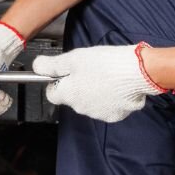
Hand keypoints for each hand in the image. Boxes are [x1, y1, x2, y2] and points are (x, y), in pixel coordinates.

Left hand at [33, 43, 168, 122]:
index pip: (52, 93)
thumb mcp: (74, 58)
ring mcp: (98, 114)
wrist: (138, 72)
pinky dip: (109, 97)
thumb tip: (36, 67)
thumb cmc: (106, 63)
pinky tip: (116, 85)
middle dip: (77, 85)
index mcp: (68, 94)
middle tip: (89, 69)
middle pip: (72, 97)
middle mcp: (81, 108)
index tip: (66, 71)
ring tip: (106, 75)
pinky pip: (107, 106)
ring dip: (93, 91)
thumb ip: (52, 65)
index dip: (57, 81)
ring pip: (90, 102)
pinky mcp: (115, 115)